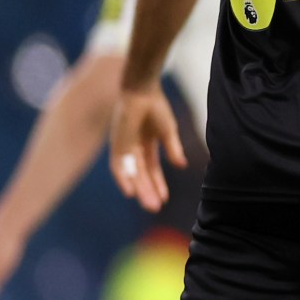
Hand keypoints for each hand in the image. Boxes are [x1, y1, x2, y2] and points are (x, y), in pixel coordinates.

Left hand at [109, 82, 184, 213]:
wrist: (142, 91)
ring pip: (132, 174)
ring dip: (139, 189)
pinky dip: (124, 179)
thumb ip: (173, 149)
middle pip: (141, 175)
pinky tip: (130, 192)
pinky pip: (119, 167)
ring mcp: (125, 148)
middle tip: (155, 208)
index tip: (164, 199)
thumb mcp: (168, 131)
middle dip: (149, 191)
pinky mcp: (118, 145)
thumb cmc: (156, 106)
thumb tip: (181, 166)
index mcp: (146, 145)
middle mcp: (134, 149)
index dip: (158, 184)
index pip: (152, 170)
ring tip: (148, 204)